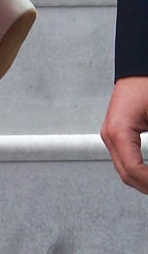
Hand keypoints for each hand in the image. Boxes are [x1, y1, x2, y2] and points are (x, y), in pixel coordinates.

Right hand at [101, 77, 147, 193]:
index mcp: (117, 131)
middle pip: (127, 175)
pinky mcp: (117, 134)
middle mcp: (109, 135)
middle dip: (146, 185)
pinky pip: (128, 161)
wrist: (137, 68)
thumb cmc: (145, 84)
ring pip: (126, 171)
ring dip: (143, 179)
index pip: (133, 170)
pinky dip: (141, 171)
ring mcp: (111, 135)